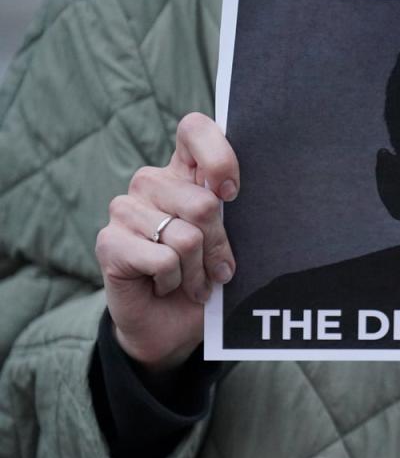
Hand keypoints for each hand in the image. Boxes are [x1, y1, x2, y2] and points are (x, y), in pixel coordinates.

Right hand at [95, 113, 238, 372]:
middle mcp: (151, 183)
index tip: (232, 193)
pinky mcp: (108, 242)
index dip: (218, 156)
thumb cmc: (208, 278)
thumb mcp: (230, 244)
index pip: (194, 130)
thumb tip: (231, 197)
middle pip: (203, 203)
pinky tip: (165, 285)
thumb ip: (232, 216)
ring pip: (185, 237)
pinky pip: (162, 260)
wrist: (172, 327)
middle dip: (219, 246)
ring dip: (198, 271)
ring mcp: (126, 209)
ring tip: (192, 281)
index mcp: (184, 172)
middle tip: (216, 268)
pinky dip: (174, 282)